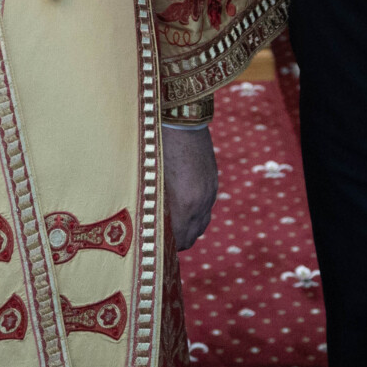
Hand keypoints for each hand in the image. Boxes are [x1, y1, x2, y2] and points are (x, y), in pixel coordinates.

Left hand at [165, 124, 217, 249]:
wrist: (182, 120)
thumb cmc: (158, 148)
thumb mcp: (154, 180)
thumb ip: (157, 206)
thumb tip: (152, 225)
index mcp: (184, 203)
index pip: (180, 239)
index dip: (168, 246)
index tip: (156, 245)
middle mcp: (201, 201)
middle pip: (193, 236)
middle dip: (178, 241)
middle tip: (162, 239)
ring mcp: (210, 191)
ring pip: (202, 223)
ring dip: (189, 227)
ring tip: (173, 224)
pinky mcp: (214, 181)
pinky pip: (207, 207)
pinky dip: (196, 212)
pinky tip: (183, 205)